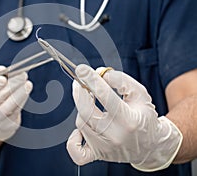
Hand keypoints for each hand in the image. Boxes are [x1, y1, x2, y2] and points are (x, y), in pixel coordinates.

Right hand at [0, 66, 32, 141]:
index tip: (2, 78)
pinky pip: (16, 111)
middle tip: (22, 75)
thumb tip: (2, 69)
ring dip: (19, 94)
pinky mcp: (8, 126)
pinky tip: (26, 90)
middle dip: (11, 86)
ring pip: (8, 107)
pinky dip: (22, 100)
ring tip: (27, 83)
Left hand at [66, 64, 182, 171]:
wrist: (150, 146)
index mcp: (129, 120)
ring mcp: (104, 148)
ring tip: (91, 103)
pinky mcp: (97, 155)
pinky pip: (77, 152)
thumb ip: (122, 80)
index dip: (91, 79)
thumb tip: (100, 74)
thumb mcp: (140, 94)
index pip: (104, 96)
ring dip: (83, 109)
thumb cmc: (144, 117)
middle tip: (80, 81)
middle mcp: (114, 136)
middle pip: (86, 111)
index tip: (81, 69)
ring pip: (81, 123)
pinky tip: (80, 130)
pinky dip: (73, 140)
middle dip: (80, 92)